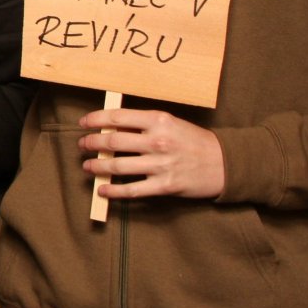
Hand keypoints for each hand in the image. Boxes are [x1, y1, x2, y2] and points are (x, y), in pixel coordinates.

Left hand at [78, 108, 224, 199]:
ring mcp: (160, 165)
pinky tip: (102, 189)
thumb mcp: (172, 122)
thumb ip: (145, 123)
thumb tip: (113, 125)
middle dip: (92, 143)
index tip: (83, 123)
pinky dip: (113, 190)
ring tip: (88, 166)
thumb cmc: (195, 141)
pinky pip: (132, 190)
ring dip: (97, 166)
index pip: (118, 117)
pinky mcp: (164, 186)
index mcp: (159, 120)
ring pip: (118, 165)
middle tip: (83, 145)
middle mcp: (158, 141)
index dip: (96, 120)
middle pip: (113, 141)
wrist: (225, 163)